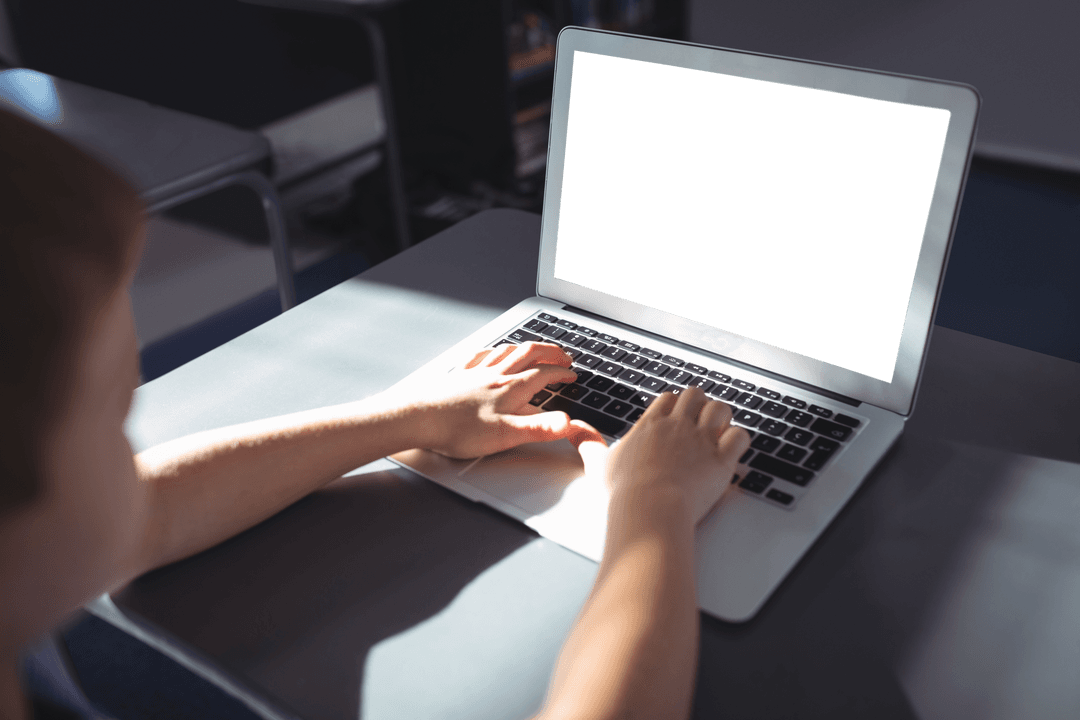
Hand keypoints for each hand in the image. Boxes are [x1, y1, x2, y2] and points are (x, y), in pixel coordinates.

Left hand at [402, 342, 579, 458]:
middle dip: (550, 352)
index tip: (572, 375)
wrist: (418, 418)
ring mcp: (475, 372)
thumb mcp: (504, 435)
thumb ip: (539, 428)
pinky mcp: (458, 375)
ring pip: (507, 350)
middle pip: (529, 353)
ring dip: (526, 347)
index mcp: (510, 389)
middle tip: (563, 355)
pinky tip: (492, 353)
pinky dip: (494, 350)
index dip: (562, 373)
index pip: (544, 374)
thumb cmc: (457, 429)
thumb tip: (568, 423)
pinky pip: (481, 354)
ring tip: (535, 348)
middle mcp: (495, 375)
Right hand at [569, 387, 750, 524]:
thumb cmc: (623, 492)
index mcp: (651, 425)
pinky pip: (740, 436)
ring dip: (722, 417)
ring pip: (720, 409)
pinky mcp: (721, 460)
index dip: (674, 405)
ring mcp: (702, 442)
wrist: (648, 510)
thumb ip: (587, 444)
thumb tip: (572, 429)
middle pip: (695, 395)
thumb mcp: (598, 464)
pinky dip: (739, 440)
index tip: (674, 418)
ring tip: (718, 432)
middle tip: (699, 422)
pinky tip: (731, 449)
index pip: (668, 398)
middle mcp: (678, 427)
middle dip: (700, 405)